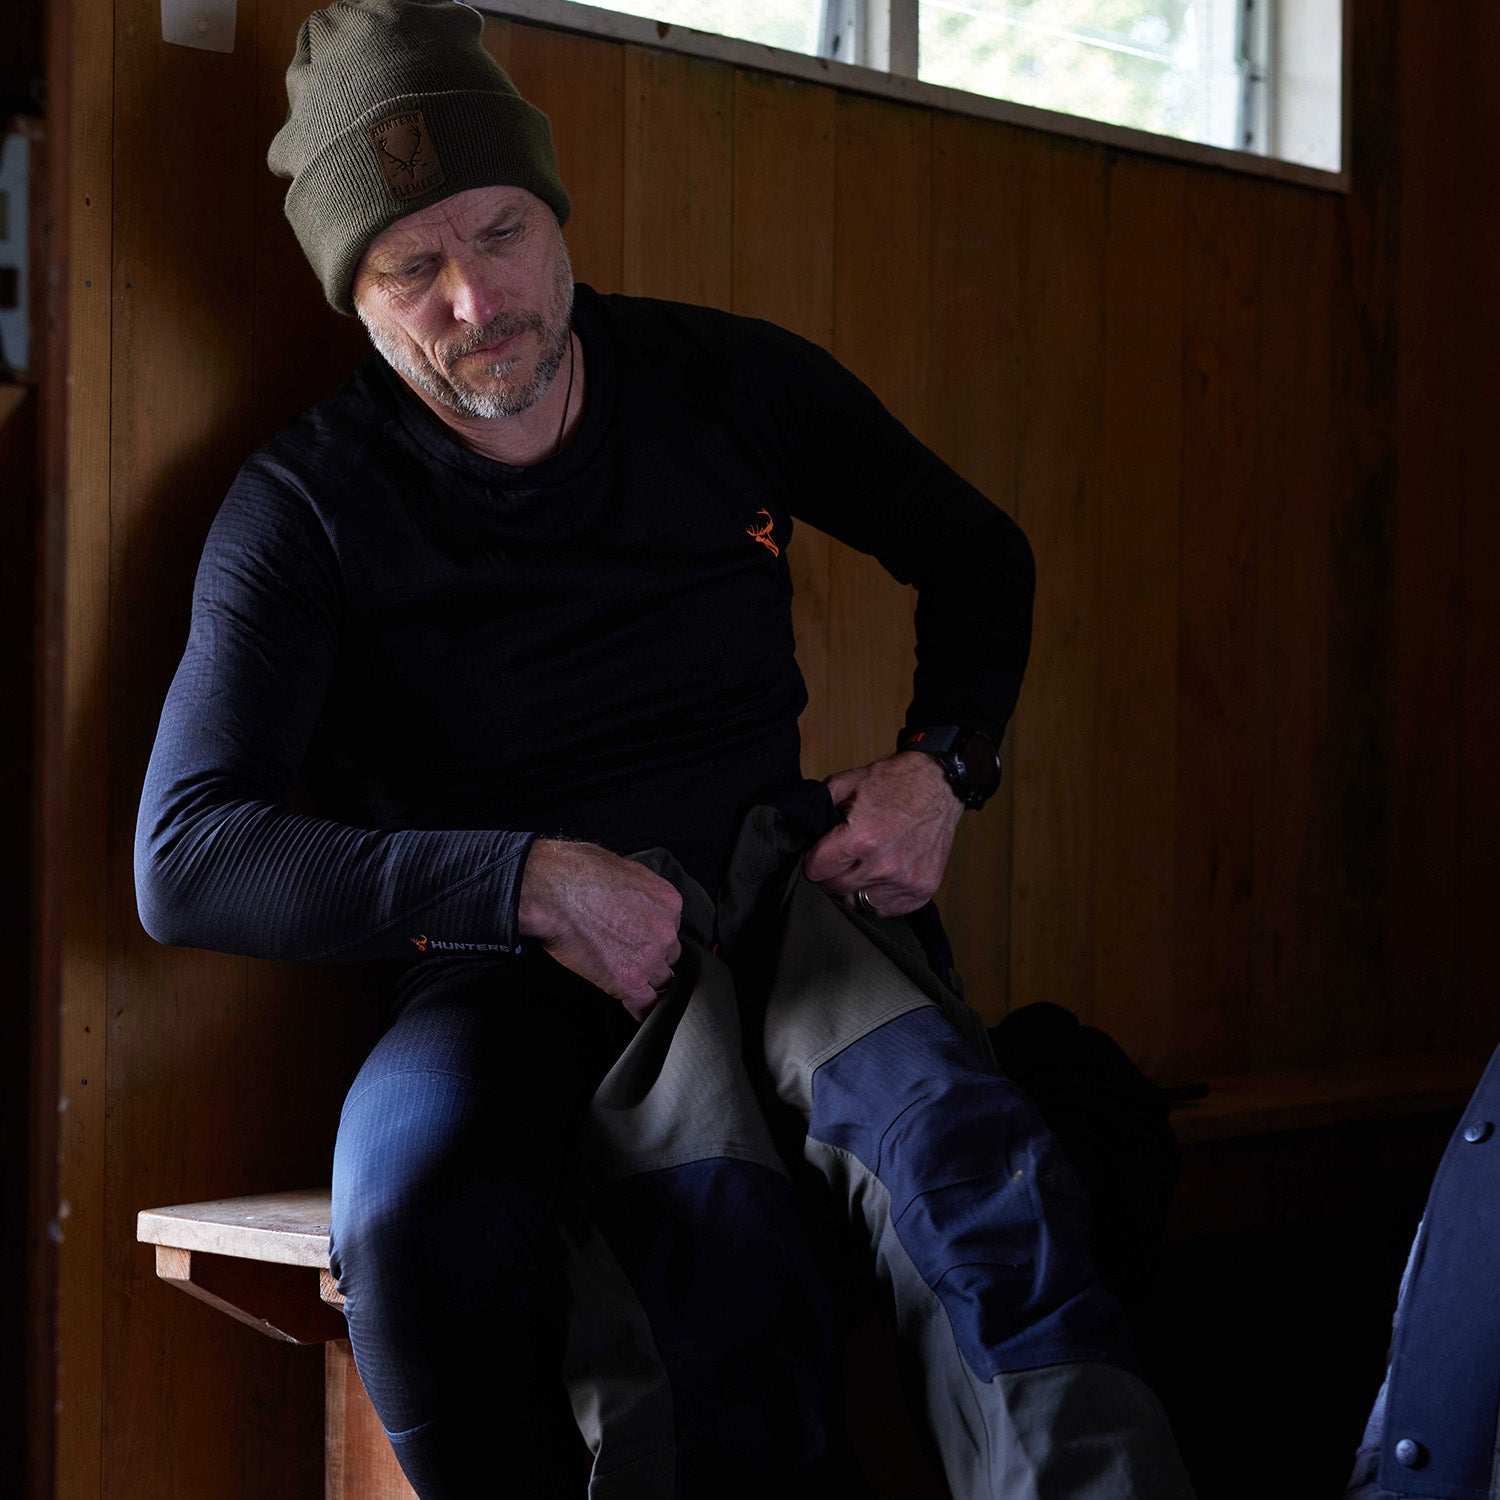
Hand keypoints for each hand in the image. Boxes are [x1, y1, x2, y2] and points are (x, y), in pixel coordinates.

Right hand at [518, 839, 683, 1019]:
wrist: (552, 890)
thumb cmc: (576, 871)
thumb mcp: (623, 869)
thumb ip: (638, 892)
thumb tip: (632, 899)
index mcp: (668, 901)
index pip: (671, 929)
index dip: (654, 937)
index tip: (642, 941)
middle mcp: (665, 929)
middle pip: (669, 955)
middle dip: (653, 958)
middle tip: (628, 957)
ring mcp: (650, 956)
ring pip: (661, 980)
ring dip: (646, 982)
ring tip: (627, 980)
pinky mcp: (629, 979)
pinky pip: (645, 1004)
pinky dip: (640, 1009)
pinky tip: (636, 1009)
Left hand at [803, 752, 963, 917]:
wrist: (940, 785)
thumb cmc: (893, 782)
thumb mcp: (846, 783)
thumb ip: (819, 808)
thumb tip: (801, 831)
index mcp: (861, 838)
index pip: (816, 871)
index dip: (813, 861)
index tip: (819, 855)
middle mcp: (884, 865)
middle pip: (835, 890)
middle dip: (831, 875)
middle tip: (841, 860)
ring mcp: (905, 881)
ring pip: (859, 903)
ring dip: (855, 889)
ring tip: (862, 867)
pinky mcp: (922, 891)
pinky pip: (886, 909)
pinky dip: (879, 896)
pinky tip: (882, 875)